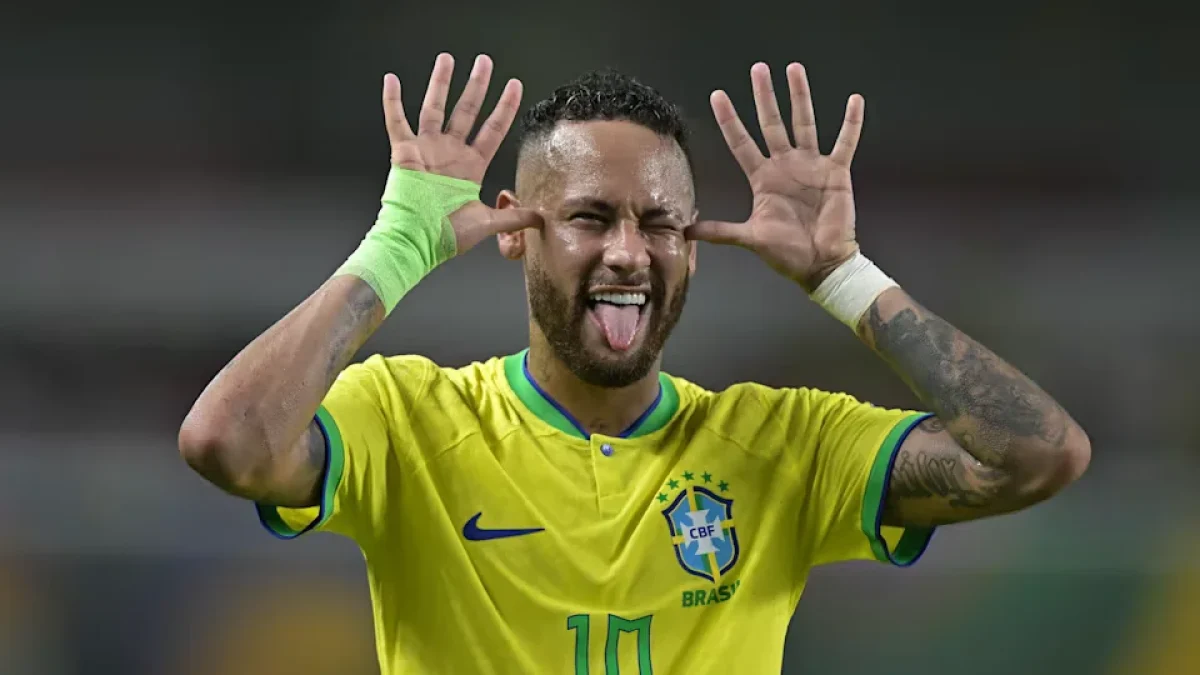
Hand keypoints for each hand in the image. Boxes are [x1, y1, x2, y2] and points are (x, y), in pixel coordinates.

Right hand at [383, 53, 541, 253]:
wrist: (417, 241)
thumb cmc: (446, 235)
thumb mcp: (488, 223)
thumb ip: (515, 218)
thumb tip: (541, 218)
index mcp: (470, 167)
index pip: (493, 129)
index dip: (505, 107)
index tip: (514, 86)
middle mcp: (449, 153)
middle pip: (467, 110)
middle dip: (477, 85)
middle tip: (485, 62)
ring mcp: (427, 150)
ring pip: (435, 108)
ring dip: (441, 83)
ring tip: (447, 59)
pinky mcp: (404, 153)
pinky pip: (396, 121)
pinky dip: (392, 101)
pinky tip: (391, 80)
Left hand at [688, 63, 863, 289]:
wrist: (822, 265)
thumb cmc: (787, 253)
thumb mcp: (751, 239)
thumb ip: (721, 232)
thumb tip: (687, 232)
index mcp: (763, 179)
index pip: (742, 143)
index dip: (729, 120)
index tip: (718, 95)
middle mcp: (785, 166)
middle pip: (772, 123)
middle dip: (764, 97)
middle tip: (758, 69)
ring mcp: (811, 166)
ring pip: (805, 123)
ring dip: (800, 97)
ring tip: (794, 69)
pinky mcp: (837, 172)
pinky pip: (845, 142)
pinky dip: (851, 123)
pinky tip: (855, 100)